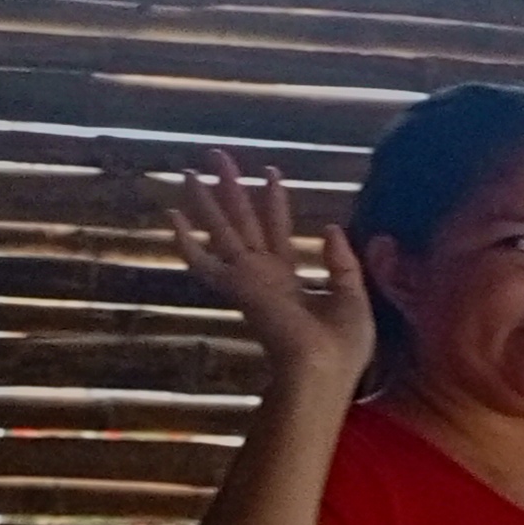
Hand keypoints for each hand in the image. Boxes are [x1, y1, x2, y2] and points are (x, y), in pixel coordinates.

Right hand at [165, 154, 371, 386]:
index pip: (277, 232)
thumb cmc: (342, 346)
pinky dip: (184, 241)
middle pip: (242, 222)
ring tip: (190, 170)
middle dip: (231, 188)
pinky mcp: (236, 287)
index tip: (271, 171)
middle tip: (217, 155)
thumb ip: (342, 262)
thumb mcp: (353, 296)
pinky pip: (202, 261)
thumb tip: (329, 227)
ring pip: (220, 231)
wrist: (324, 368)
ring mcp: (246, 281)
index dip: (274, 201)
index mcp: (289, 281)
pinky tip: (171, 216)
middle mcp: (262, 277)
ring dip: (205, 201)